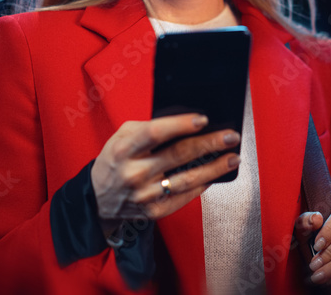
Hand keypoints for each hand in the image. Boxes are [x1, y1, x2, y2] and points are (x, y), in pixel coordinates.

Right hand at [91, 113, 239, 227]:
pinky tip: (215, 176)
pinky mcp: (154, 211)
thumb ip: (147, 127)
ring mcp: (144, 195)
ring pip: (186, 180)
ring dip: (214, 168)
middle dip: (209, 144)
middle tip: (230, 136)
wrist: (98, 199)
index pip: (154, 133)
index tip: (202, 119)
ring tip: (232, 158)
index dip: (180, 125)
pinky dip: (202, 186)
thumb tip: (185, 123)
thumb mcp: (121, 137)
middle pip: (178, 155)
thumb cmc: (115, 160)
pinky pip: (184, 197)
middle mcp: (134, 173)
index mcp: (124, 149)